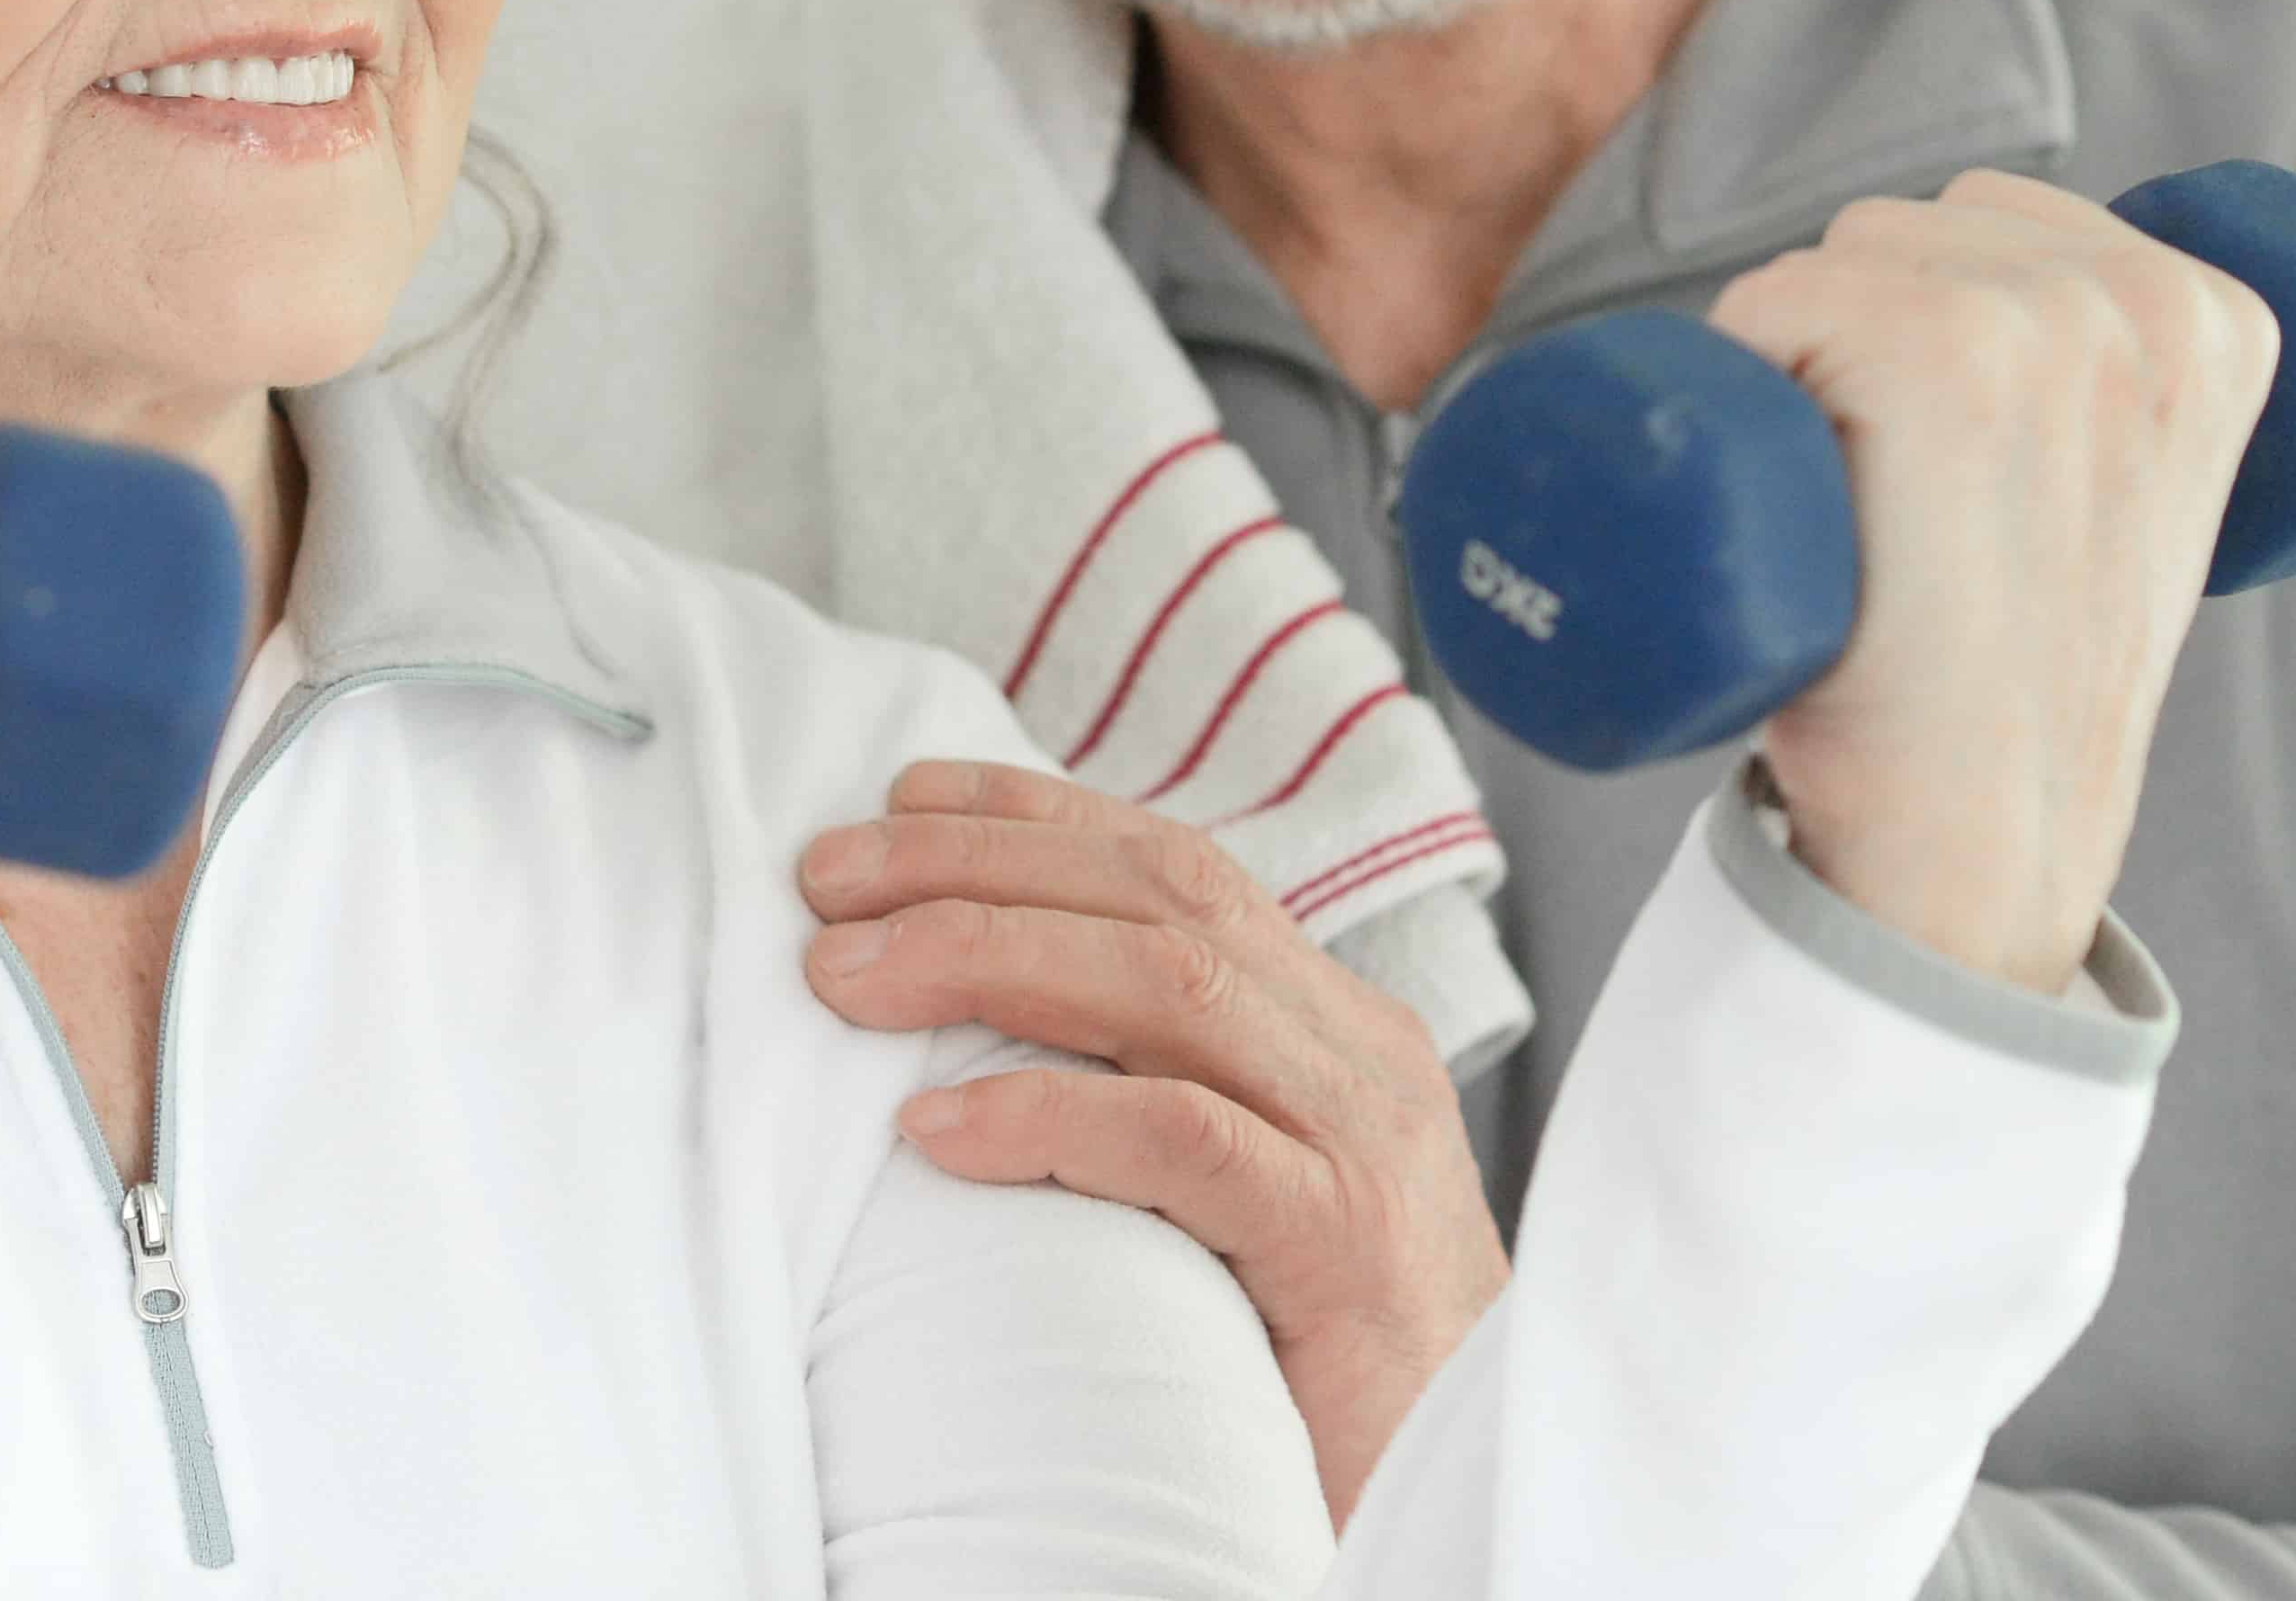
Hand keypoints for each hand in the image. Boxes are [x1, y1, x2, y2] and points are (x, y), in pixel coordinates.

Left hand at [798, 761, 1502, 1524]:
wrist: (1470, 1492)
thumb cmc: (1327, 1367)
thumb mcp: (1247, 1199)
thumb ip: (1163, 1102)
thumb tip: (972, 1045)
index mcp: (1336, 1028)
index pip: (1178, 869)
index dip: (1034, 818)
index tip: (898, 803)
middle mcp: (1358, 1054)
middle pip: (1158, 895)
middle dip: (975, 865)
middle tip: (825, 878)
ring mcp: (1362, 1144)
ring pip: (1166, 985)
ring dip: (986, 956)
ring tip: (847, 979)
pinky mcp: (1344, 1249)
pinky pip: (1185, 1141)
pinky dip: (1051, 1117)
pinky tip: (939, 1127)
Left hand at [1709, 167, 2278, 993]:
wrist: (1981, 830)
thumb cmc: (2018, 668)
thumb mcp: (2132, 492)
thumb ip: (2113, 377)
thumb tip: (2020, 294)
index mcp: (2221, 315)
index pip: (1991, 226)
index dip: (1930, 332)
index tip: (1965, 472)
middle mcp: (2149, 295)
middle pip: (1897, 235)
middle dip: (1858, 343)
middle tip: (1909, 512)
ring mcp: (2045, 318)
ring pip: (1824, 268)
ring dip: (1797, 365)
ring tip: (1870, 512)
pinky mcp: (1935, 350)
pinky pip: (1767, 301)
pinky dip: (1745, 378)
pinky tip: (1812, 491)